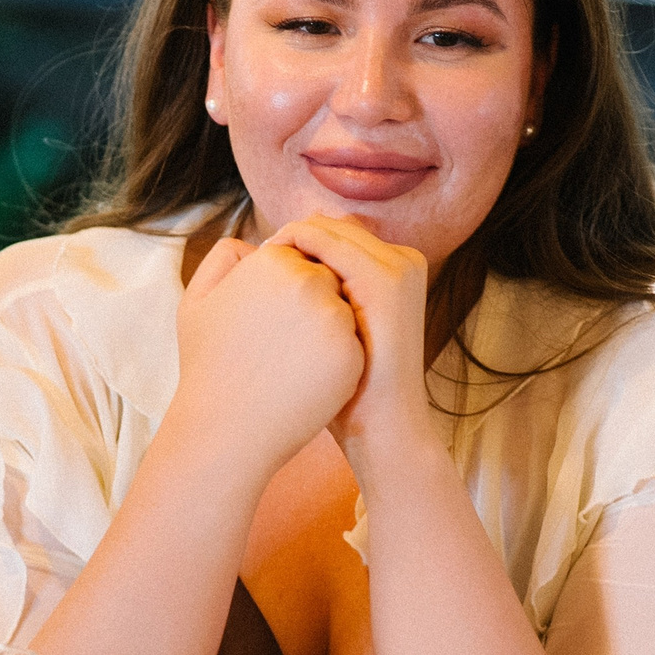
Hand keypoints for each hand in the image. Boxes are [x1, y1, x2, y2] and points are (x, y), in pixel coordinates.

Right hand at [167, 234, 364, 477]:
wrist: (224, 431)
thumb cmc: (207, 366)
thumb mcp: (197, 302)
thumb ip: (224, 260)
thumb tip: (258, 246)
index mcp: (271, 261)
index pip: (296, 256)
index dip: (283, 287)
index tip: (269, 315)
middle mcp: (306, 281)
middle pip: (326, 278)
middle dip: (311, 302)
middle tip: (282, 340)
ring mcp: (334, 318)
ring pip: (343, 309)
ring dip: (326, 328)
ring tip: (291, 358)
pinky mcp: (352, 352)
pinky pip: (353, 341)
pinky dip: (336, 357)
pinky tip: (307, 376)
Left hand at [261, 216, 439, 473]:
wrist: (385, 430)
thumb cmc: (350, 389)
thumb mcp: (335, 333)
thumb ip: (317, 300)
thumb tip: (274, 266)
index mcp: (395, 267)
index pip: (333, 232)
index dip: (293, 246)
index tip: (260, 272)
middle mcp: (402, 259)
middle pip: (328, 225)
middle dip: (288, 242)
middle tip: (252, 267)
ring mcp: (397, 266)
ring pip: (324, 227)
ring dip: (285, 244)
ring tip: (255, 272)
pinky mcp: (386, 279)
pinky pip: (324, 241)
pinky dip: (291, 249)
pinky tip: (266, 274)